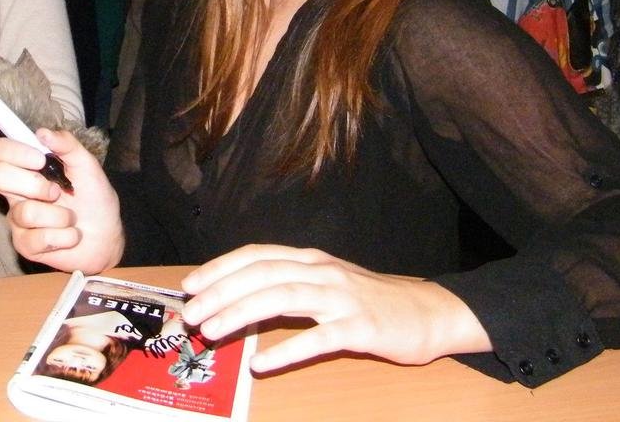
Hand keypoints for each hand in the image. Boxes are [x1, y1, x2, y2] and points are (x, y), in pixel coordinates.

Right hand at [0, 128, 124, 273]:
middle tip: (56, 192)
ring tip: (71, 218)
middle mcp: (17, 192)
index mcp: (28, 168)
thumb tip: (42, 132)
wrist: (107, 235)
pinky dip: (63, 237)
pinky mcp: (25, 244)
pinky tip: (70, 236)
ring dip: (59, 216)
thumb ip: (67, 145)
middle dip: (34, 185)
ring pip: (26, 212)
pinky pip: (36, 239)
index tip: (41, 159)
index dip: (14, 152)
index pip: (0, 150)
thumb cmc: (94, 198)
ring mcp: (18, 219)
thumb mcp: (87, 166)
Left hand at [180, 245, 490, 373]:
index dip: (220, 267)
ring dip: (241, 315)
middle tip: (191, 315)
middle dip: (221, 293)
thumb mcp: (327, 284)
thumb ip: (288, 286)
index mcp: (311, 260)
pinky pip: (317, 339)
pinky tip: (261, 364)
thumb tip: (238, 299)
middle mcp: (322, 272)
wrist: (429, 312)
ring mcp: (341, 298)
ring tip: (212, 332)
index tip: (191, 285)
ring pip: (282, 299)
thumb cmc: (371, 302)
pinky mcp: (360, 328)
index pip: (257, 255)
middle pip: (262, 275)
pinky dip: (286, 351)